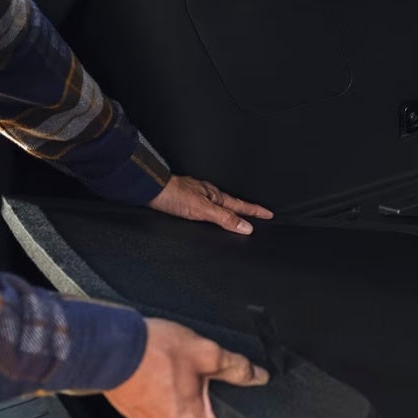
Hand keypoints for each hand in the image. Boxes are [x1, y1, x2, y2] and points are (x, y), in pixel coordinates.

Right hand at [105, 318, 269, 417]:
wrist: (108, 347)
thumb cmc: (150, 353)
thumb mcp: (206, 353)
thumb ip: (238, 368)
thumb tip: (256, 376)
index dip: (241, 410)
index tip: (245, 397)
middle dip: (209, 397)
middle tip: (202, 370)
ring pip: (182, 415)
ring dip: (185, 395)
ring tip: (177, 369)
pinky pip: (161, 410)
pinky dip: (165, 395)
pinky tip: (161, 374)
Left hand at [148, 176, 273, 234]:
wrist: (148, 189)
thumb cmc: (173, 196)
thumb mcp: (202, 209)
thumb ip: (224, 218)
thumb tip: (246, 227)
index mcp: (214, 195)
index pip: (240, 205)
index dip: (254, 211)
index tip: (269, 214)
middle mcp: (206, 194)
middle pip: (230, 204)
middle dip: (244, 210)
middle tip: (258, 215)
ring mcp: (195, 196)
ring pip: (217, 205)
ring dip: (228, 211)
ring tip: (238, 216)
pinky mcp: (184, 201)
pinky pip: (205, 208)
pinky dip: (213, 213)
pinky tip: (209, 216)